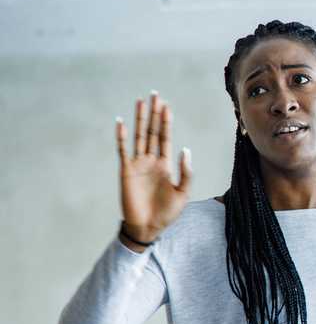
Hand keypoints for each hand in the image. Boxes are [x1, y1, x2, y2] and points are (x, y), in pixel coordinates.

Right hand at [116, 92, 191, 246]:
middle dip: (154, 114)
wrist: (148, 227)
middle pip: (153, 132)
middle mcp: (152, 161)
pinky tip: (121, 122)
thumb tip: (185, 149)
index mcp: (166, 165)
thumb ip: (186, 172)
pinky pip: (122, 150)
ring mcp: (138, 164)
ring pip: (139, 136)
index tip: (167, 106)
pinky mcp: (126, 171)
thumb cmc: (167, 213)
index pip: (166, 138)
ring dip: (139, 119)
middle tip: (155, 95)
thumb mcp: (183, 193)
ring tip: (141, 102)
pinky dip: (121, 136)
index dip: (166, 122)